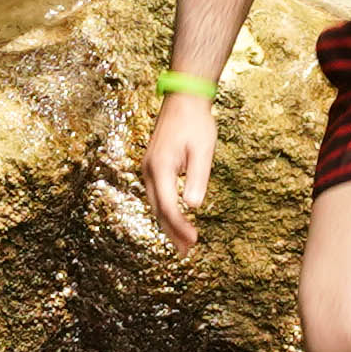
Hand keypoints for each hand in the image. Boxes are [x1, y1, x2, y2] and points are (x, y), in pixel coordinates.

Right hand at [141, 81, 221, 245]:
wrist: (183, 99)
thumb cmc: (196, 122)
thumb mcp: (203, 150)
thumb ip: (198, 177)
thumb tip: (193, 206)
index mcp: (161, 167)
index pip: (168, 207)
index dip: (180, 227)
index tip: (194, 241)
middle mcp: (149, 170)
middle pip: (158, 210)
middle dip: (172, 232)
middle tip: (186, 252)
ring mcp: (148, 168)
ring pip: (155, 204)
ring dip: (167, 223)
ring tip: (182, 242)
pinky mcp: (152, 166)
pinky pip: (156, 195)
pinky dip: (165, 210)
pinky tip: (175, 218)